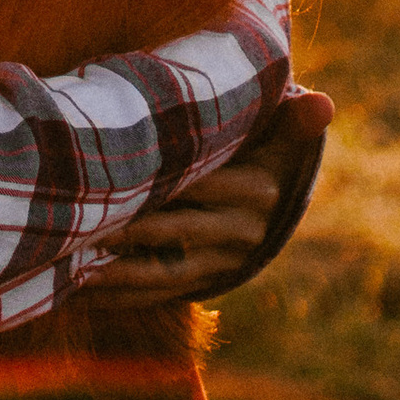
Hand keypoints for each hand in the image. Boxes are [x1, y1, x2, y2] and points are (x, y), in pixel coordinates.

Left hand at [91, 89, 333, 298]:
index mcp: (256, 190)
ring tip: (74, 267)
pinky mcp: (205, 284)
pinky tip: (81, 291)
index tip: (113, 177)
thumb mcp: (276, 132)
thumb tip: (325, 102)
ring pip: (164, 273)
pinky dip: (121, 296)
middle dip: (127, 230)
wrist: (276, 201)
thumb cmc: (261, 148)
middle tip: (79, 223)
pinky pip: (160, 295)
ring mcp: (222, 264)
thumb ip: (288, 118)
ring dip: (117, 274)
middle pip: (176, 230)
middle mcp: (242, 232)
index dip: (158, 180)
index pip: (201, 183)